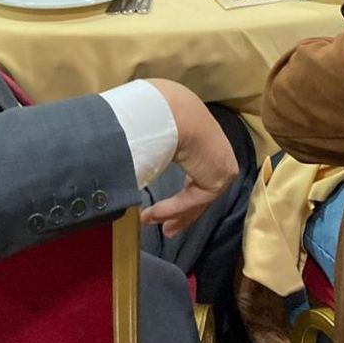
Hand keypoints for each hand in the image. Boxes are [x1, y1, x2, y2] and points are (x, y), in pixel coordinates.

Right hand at [140, 80, 238, 237]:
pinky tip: (153, 214)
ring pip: (197, 199)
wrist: (174, 112)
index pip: (194, 177)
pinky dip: (172, 208)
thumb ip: (150, 151)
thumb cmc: (159, 117)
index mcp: (202, 141)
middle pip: (199, 193)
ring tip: (152, 224)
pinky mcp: (221, 177)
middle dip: (181, 214)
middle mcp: (215, 153)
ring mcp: (221, 166)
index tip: (162, 211)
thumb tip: (122, 156)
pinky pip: (194, 199)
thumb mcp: (154, 137)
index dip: (180, 198)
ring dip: (173, 214)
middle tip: (167, 230)